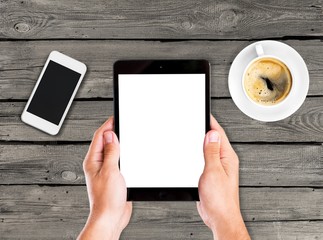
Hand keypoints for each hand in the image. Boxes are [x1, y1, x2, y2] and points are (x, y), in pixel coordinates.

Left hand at [78, 116, 131, 239]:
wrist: (111, 217)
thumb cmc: (107, 199)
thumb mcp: (110, 171)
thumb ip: (111, 152)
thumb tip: (110, 135)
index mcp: (93, 161)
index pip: (99, 137)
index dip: (107, 125)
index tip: (115, 117)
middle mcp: (98, 165)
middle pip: (104, 142)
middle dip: (113, 132)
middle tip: (121, 123)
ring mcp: (105, 171)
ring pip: (112, 151)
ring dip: (118, 143)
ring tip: (124, 134)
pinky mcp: (113, 177)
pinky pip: (117, 161)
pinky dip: (123, 154)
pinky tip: (128, 153)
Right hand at [197, 114, 249, 239]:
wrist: (219, 216)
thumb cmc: (220, 199)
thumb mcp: (213, 171)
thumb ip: (212, 152)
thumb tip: (211, 135)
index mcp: (227, 157)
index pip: (219, 134)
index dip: (211, 122)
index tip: (204, 113)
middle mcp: (224, 161)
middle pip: (214, 139)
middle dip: (206, 129)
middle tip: (197, 119)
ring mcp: (218, 167)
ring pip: (209, 149)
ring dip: (202, 141)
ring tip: (196, 131)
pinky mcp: (211, 174)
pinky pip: (205, 158)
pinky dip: (199, 153)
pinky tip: (195, 151)